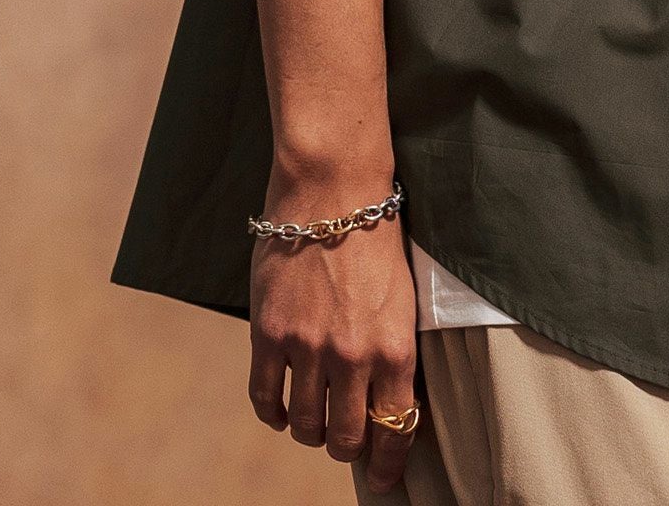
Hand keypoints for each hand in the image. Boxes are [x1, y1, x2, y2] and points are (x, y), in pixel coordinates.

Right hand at [247, 176, 421, 495]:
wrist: (334, 190)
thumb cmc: (377, 239)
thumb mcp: (403, 299)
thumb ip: (393, 352)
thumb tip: (388, 403)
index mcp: (395, 347)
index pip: (393, 428)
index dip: (388, 462)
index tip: (384, 477)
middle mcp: (353, 355)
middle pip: (346, 438)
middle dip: (348, 449)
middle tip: (346, 443)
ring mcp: (307, 347)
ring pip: (305, 425)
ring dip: (310, 432)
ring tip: (314, 420)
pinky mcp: (269, 333)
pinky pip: (265, 398)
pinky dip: (273, 414)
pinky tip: (281, 410)